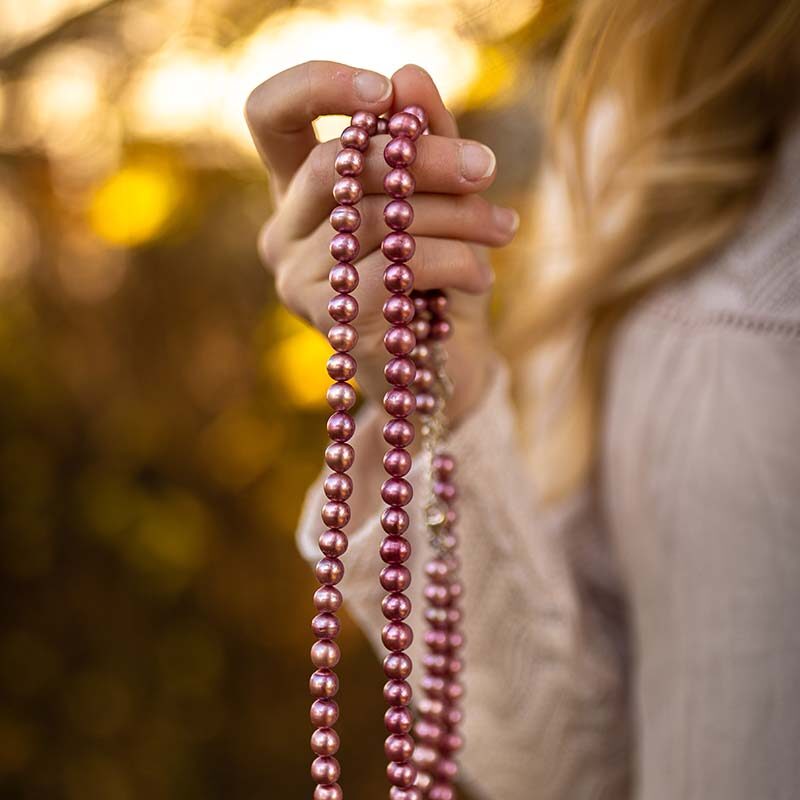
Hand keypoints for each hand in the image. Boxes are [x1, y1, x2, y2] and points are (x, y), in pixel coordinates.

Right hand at [245, 61, 516, 423]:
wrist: (446, 361)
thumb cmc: (437, 271)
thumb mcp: (438, 198)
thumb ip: (425, 140)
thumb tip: (409, 75)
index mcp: (300, 188)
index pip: (270, 115)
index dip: (316, 85)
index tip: (386, 91)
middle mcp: (285, 231)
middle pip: (336, 165)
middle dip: (423, 159)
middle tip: (485, 167)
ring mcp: (299, 280)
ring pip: (375, 220)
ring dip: (455, 218)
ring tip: (501, 229)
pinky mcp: (334, 322)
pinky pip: (394, 272)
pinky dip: (452, 264)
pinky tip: (481, 276)